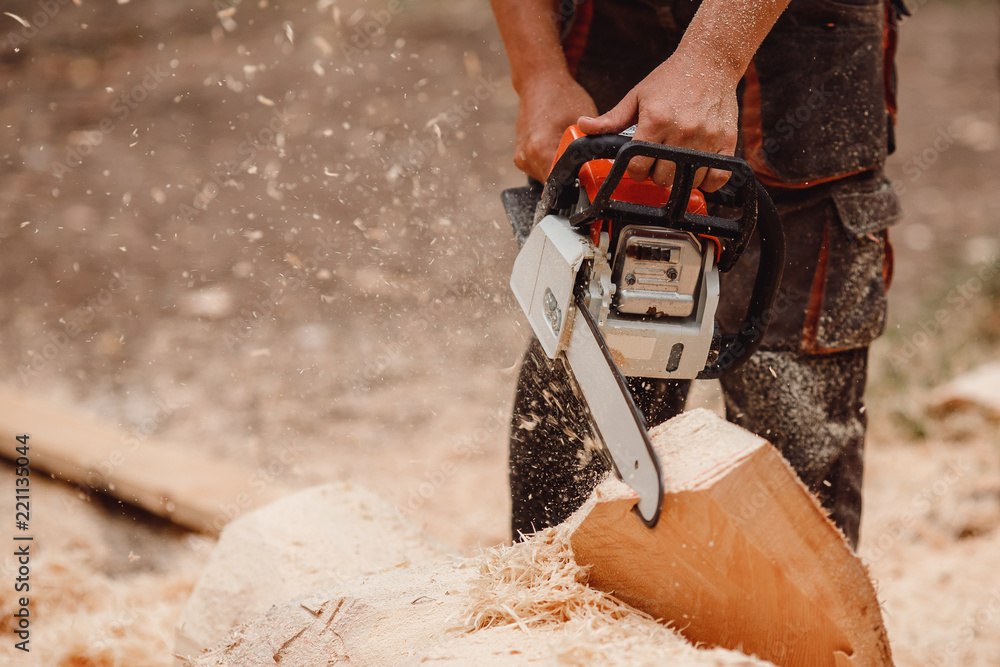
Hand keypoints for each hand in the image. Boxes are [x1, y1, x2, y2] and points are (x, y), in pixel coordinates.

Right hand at [513, 74, 597, 182]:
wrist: (539, 81)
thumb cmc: (561, 96)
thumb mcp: (584, 124)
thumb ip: (590, 150)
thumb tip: (600, 170)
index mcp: (540, 150)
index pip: (561, 186)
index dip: (578, 185)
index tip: (588, 180)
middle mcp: (527, 157)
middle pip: (554, 185)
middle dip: (570, 177)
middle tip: (582, 162)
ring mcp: (521, 158)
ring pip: (547, 179)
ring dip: (560, 170)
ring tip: (567, 151)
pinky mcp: (520, 157)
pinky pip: (540, 170)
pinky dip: (551, 163)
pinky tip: (557, 148)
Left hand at [577, 50, 740, 191]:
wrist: (710, 61)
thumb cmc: (671, 78)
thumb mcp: (636, 96)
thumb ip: (611, 118)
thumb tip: (583, 126)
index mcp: (656, 120)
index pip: (637, 166)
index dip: (633, 169)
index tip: (637, 162)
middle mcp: (682, 131)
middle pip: (661, 178)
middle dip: (654, 173)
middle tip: (656, 160)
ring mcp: (707, 138)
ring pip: (687, 182)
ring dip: (679, 178)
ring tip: (676, 161)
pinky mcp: (727, 141)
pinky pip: (717, 178)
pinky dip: (707, 180)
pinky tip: (698, 169)